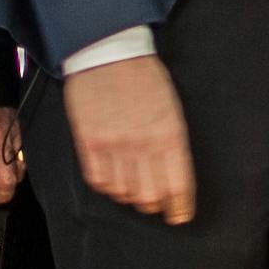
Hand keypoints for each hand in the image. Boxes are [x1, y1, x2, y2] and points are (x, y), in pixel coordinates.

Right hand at [64, 55, 194, 223]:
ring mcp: (113, 144)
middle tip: (156, 201)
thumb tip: (176, 179)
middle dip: (156, 204)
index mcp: (170, 133)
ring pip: (124, 193)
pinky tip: (114, 177)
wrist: (110, 53)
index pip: (178, 186)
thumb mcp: (172, 108)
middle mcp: (142, 143)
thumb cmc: (145, 79)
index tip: (180, 215)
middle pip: (150, 197)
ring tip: (134, 185)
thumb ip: (174, 144)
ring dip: (131, 194)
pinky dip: (108, 186)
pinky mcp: (89, 142)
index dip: (180, 207)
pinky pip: (99, 181)